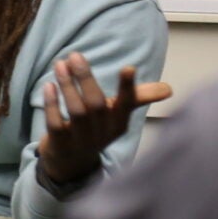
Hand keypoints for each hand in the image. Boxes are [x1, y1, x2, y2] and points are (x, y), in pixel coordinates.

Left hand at [36, 52, 172, 187]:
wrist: (71, 163)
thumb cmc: (95, 129)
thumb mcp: (117, 115)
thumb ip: (137, 97)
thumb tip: (169, 89)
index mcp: (119, 123)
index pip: (127, 105)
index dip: (128, 88)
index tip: (129, 68)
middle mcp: (102, 132)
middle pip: (97, 104)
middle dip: (86, 79)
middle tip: (75, 56)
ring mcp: (81, 140)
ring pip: (77, 111)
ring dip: (67, 86)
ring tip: (60, 64)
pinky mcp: (60, 144)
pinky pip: (56, 123)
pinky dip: (52, 104)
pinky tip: (48, 86)